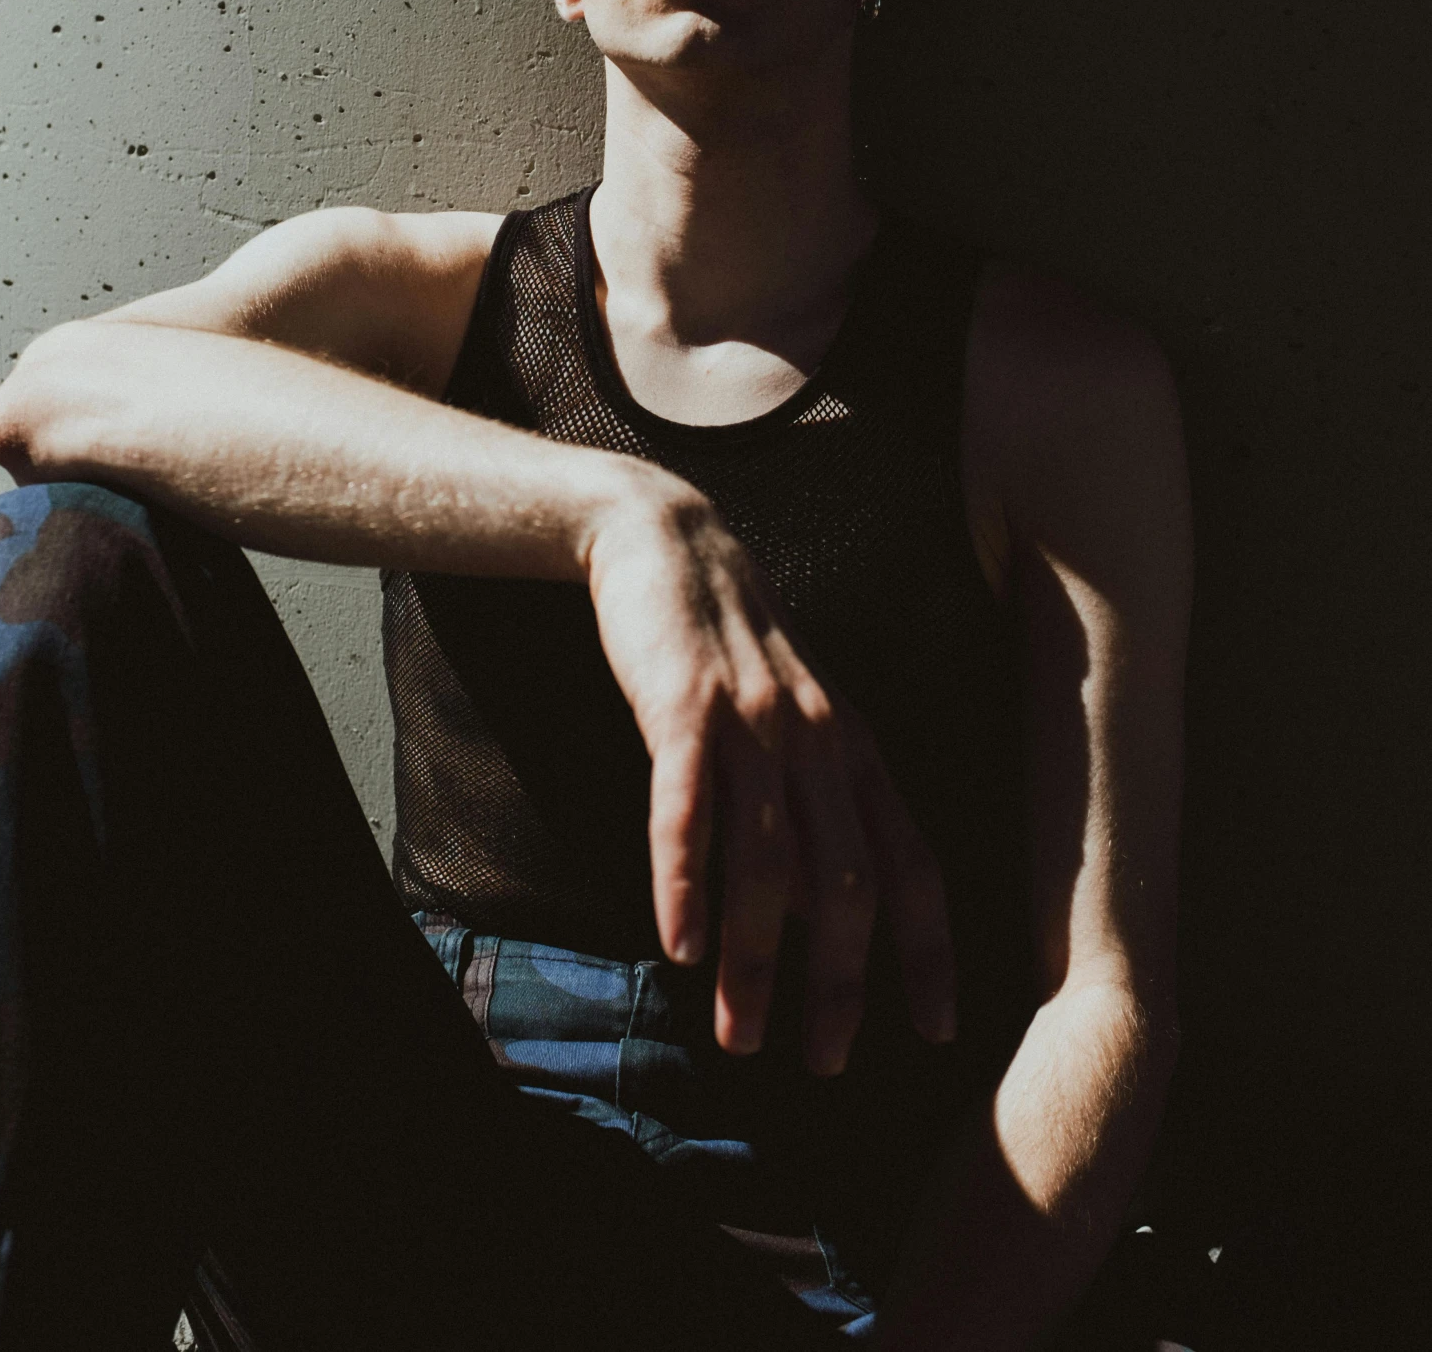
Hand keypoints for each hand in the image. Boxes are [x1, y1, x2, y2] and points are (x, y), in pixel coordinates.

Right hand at [583, 469, 956, 1073]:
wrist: (669, 541)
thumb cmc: (727, 645)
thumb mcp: (790, 719)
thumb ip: (807, 805)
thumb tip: (803, 917)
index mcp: (852, 748)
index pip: (912, 862)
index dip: (929, 950)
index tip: (936, 1030)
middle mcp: (818, 739)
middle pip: (847, 881)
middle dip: (840, 982)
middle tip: (821, 1062)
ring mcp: (751, 723)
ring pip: (768, 860)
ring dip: (757, 959)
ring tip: (739, 1035)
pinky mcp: (682, 706)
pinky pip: (689, 807)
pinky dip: (686, 881)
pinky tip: (678, 945)